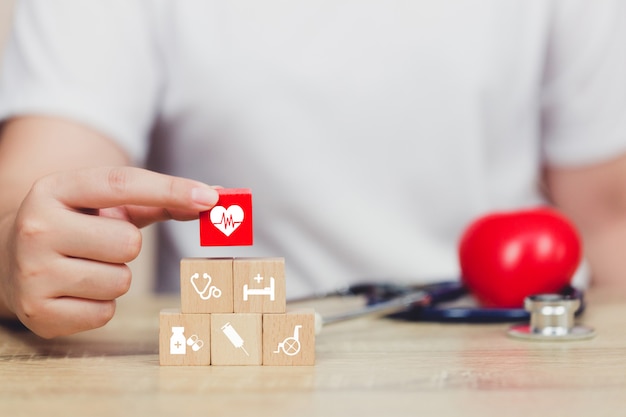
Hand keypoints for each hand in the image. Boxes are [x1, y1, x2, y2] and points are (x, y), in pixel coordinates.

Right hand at [1, 166, 218, 337]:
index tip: (210, 199)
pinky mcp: (38, 313)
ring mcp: (32, 272)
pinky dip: (100, 304)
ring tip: (85, 267)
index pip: (121, 184)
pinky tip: (75, 291)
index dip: (170, 190)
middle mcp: (37, 227)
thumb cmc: (76, 226)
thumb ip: (158, 200)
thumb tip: (214, 199)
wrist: (7, 259)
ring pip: (120, 282)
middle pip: (128, 243)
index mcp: (54, 189)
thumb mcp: (104, 205)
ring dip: (114, 276)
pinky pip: (105, 313)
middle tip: (100, 245)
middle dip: (126, 246)